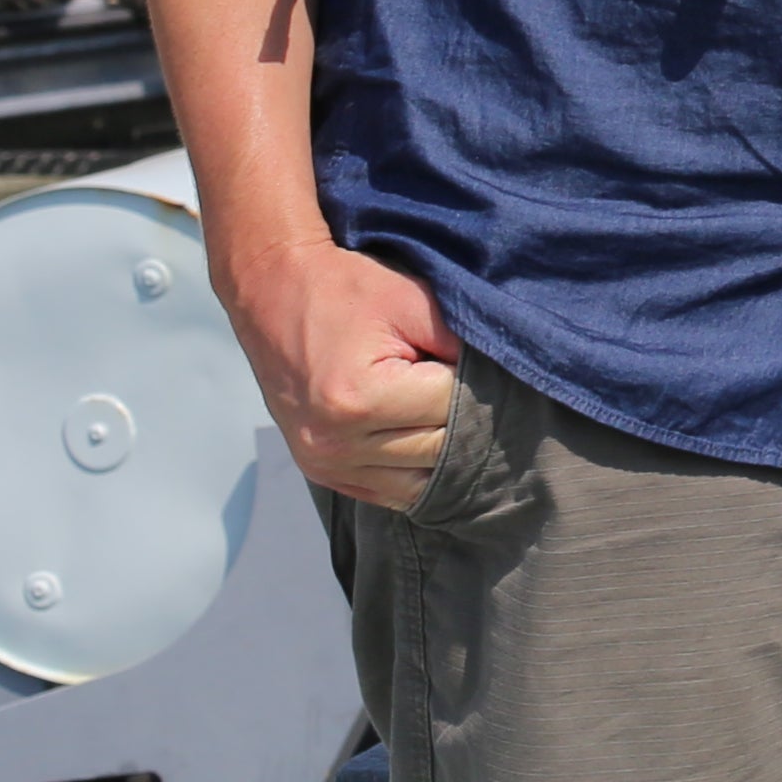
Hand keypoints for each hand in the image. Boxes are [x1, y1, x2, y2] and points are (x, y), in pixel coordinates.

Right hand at [224, 236, 464, 510]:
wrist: (274, 292)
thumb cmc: (345, 289)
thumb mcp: (412, 300)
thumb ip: (461, 342)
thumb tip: (507, 377)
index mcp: (359, 401)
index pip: (452, 408)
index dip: (480, 382)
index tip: (488, 364)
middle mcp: (336, 444)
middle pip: (440, 450)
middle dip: (470, 419)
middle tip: (487, 389)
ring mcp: (325, 464)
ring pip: (421, 482)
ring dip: (448, 453)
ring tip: (460, 414)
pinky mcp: (322, 472)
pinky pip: (391, 492)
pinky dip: (419, 472)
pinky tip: (436, 442)